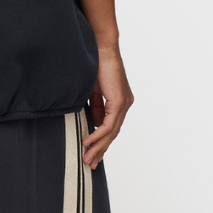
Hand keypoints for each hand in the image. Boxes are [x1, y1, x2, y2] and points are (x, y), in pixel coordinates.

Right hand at [84, 47, 132, 167]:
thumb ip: (93, 107)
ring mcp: (124, 104)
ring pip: (111, 132)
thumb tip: (89, 123)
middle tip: (90, 164)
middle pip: (112, 134)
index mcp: (120, 102)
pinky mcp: (119, 102)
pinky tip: (87, 143)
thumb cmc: (95, 65)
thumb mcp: (92, 91)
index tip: (91, 154)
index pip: (111, 128)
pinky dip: (97, 135)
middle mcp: (125, 105)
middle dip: (100, 150)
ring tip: (87, 159)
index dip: (101, 142)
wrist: (101, 48)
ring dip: (98, 147)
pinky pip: (108, 124)